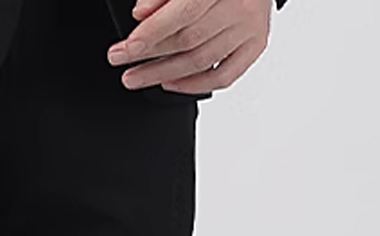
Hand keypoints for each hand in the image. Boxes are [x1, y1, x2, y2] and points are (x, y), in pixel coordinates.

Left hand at [107, 0, 271, 93]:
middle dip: (151, 57)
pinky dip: (193, 85)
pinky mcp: (256, 44)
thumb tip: (141, 13)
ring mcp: (250, 27)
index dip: (151, 34)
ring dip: (164, 74)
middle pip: (188, 40)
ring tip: (138, 78)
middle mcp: (241, 5)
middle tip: (123, 65)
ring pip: (201, 61)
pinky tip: (169, 84)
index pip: (182, 14)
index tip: (126, 49)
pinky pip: (223, 76)